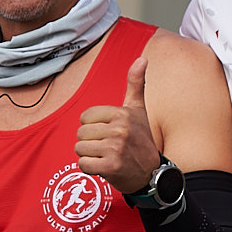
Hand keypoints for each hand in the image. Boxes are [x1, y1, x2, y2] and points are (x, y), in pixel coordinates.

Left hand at [74, 52, 163, 194]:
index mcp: (122, 114)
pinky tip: (105, 167)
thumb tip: (142, 58)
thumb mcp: (138, 110)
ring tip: (107, 156)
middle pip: (81, 134)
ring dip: (90, 155)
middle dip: (90, 142)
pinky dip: (90, 169)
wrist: (152, 172)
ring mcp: (115, 148)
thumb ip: (136, 84)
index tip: (109, 132)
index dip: (93, 127)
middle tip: (109, 147)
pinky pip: (83, 165)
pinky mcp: (110, 167)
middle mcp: (120, 129)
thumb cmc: (141, 138)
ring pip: (79, 149)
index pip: (85, 118)